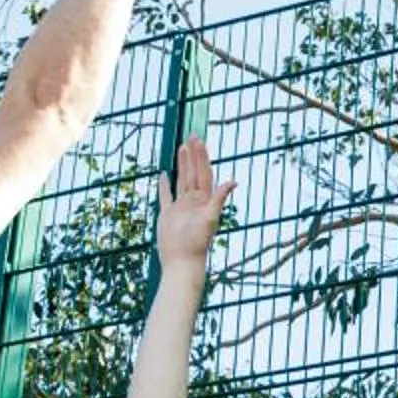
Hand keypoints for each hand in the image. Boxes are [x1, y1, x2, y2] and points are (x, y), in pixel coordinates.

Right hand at [155, 135, 233, 269]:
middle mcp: (194, 201)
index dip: (202, 156)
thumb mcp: (210, 217)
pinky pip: (166, 196)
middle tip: (192, 136)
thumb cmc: (197, 242)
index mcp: (204, 200)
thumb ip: (219, 198)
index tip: (199, 141)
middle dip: (193, 155)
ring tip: (182, 148)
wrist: (182, 261)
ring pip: (181, 180)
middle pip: (193, 173)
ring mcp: (181, 207)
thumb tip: (233, 180)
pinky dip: (165, 185)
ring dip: (182, 165)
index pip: (204, 173)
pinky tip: (164, 174)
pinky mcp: (168, 214)